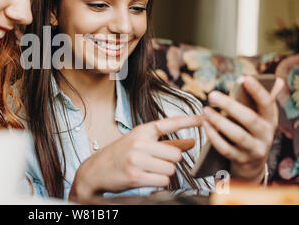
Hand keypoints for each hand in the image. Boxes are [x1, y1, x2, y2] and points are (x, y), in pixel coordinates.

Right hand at [68, 115, 202, 203]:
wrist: (95, 170)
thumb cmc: (119, 155)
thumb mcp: (139, 142)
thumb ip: (164, 142)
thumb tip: (191, 143)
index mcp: (141, 131)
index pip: (169, 123)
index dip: (189, 120)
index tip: (204, 117)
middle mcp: (139, 143)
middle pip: (176, 155)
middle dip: (171, 162)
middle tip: (156, 163)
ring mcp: (136, 159)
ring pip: (171, 169)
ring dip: (164, 173)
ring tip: (148, 171)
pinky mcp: (135, 175)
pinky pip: (162, 181)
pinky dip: (158, 182)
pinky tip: (145, 178)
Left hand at [202, 76, 284, 182]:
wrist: (252, 162)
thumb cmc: (251, 130)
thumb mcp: (258, 117)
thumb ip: (259, 101)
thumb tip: (276, 81)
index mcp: (270, 120)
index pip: (266, 103)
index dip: (257, 90)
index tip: (244, 78)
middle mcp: (266, 135)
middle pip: (249, 119)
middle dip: (230, 106)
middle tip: (212, 94)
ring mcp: (255, 149)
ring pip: (238, 135)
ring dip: (219, 121)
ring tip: (206, 110)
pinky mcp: (241, 160)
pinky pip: (226, 149)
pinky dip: (214, 136)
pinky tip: (205, 124)